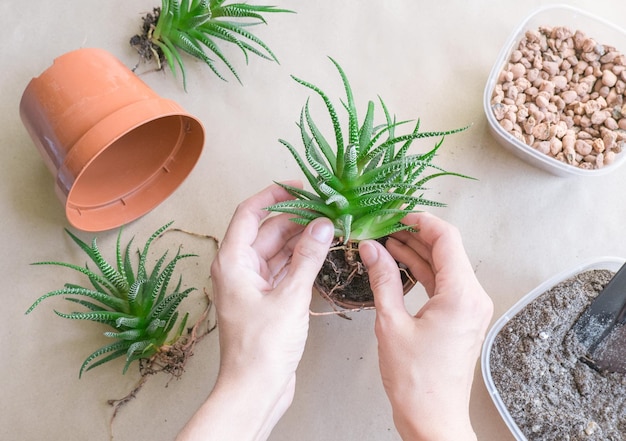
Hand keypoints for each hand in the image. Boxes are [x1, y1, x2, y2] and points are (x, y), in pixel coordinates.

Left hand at [176, 182, 333, 440]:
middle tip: (328, 209)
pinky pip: (284, 268)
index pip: (249, 212)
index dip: (273, 195)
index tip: (300, 187)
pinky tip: (322, 251)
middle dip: (297, 219)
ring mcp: (253, 283)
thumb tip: (323, 225)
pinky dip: (301, 259)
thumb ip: (307, 257)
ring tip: (331, 226)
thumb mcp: (289, 296)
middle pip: (268, 230)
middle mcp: (239, 268)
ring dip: (302, 239)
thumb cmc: (263, 346)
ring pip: (278, 249)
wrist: (255, 388)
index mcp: (233, 261)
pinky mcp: (267, 298)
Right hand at [359, 212, 492, 440]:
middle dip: (416, 233)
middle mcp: (473, 297)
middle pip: (448, 249)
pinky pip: (444, 283)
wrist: (433, 417)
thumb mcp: (391, 323)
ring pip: (445, 265)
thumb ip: (383, 280)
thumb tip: (372, 249)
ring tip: (388, 240)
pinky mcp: (462, 317)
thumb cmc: (415, 381)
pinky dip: (424, 270)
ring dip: (418, 251)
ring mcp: (470, 307)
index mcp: (461, 295)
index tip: (398, 213)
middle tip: (387, 225)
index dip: (422, 221)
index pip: (447, 239)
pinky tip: (400, 262)